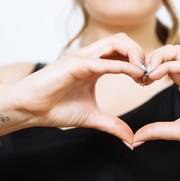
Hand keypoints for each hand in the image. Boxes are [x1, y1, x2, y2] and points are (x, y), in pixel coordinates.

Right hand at [12, 33, 144, 143]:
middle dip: (140, 53)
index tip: (148, 80)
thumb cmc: (55, 109)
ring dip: (134, 54)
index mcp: (95, 66)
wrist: (29, 110)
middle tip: (149, 74)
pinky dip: (121, 66)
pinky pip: (102, 61)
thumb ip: (113, 124)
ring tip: (143, 73)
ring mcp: (82, 59)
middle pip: (122, 41)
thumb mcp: (92, 117)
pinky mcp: (74, 64)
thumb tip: (131, 140)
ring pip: (114, 42)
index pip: (123, 53)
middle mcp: (90, 58)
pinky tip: (135, 75)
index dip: (140, 63)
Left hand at [134, 45, 179, 157]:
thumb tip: (137, 137)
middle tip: (139, 73)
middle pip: (170, 52)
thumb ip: (158, 130)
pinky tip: (156, 76)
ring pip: (178, 51)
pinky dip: (168, 65)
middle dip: (151, 58)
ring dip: (159, 56)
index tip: (139, 82)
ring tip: (147, 71)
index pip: (166, 65)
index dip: (149, 69)